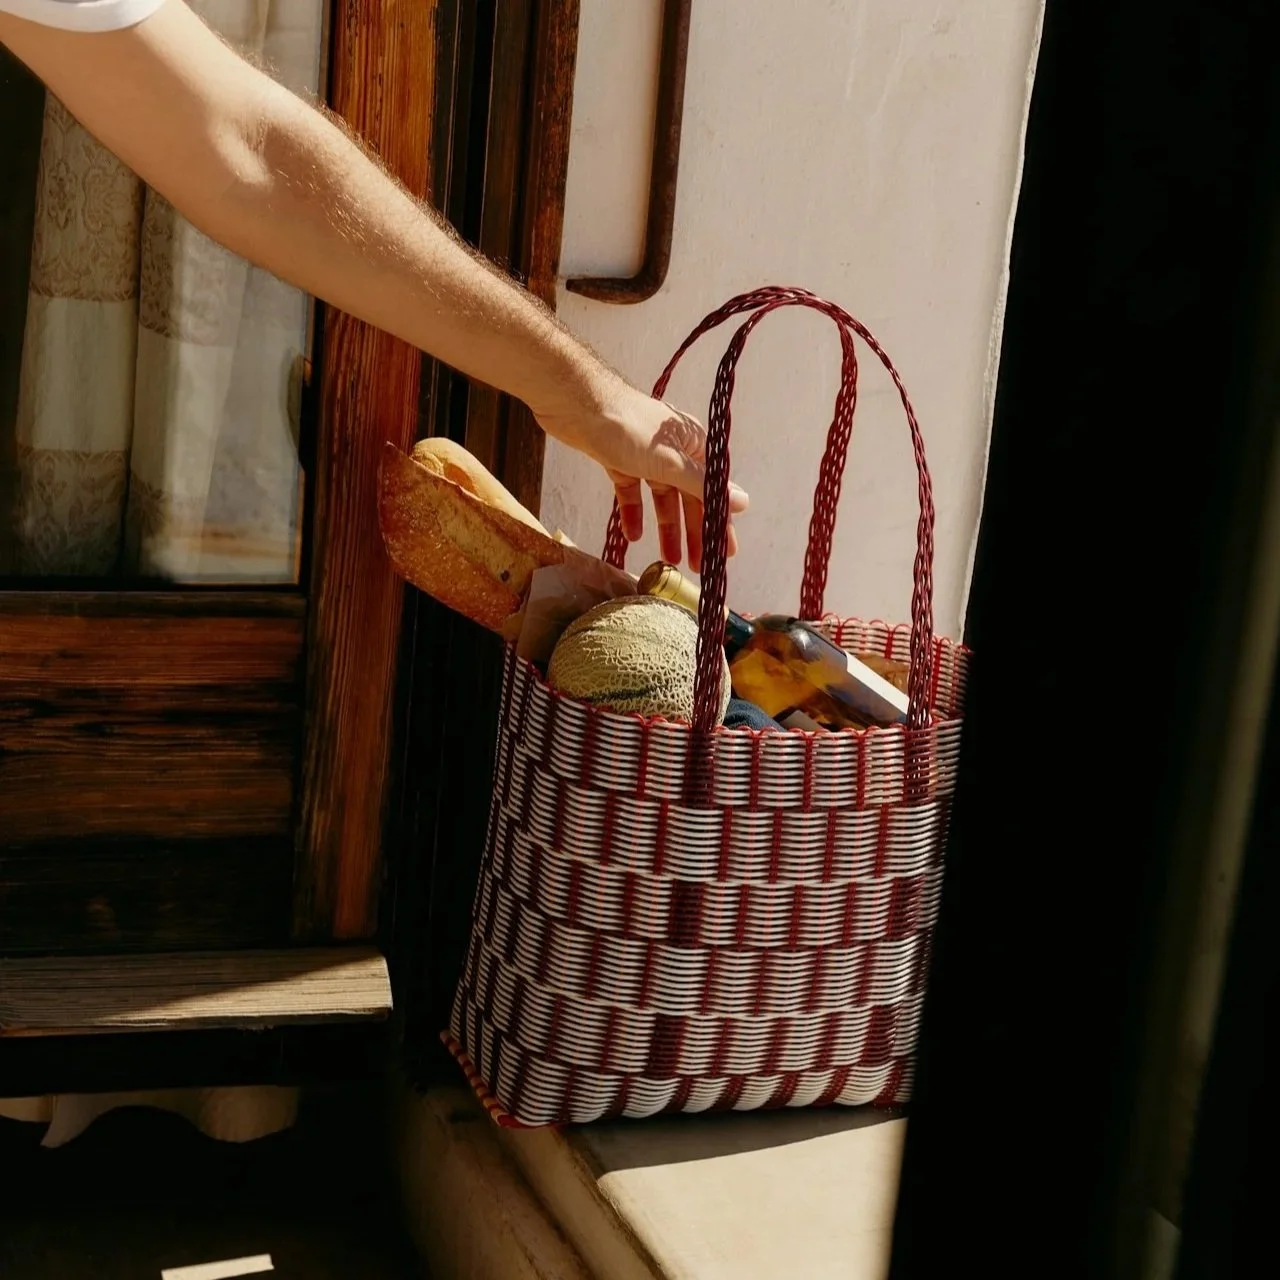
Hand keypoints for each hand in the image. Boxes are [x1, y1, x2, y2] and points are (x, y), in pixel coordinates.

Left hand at [535, 378, 748, 572]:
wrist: (576, 404)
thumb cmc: (627, 426)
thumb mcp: (670, 462)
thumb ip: (702, 485)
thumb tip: (742, 502)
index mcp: (694, 445)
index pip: (713, 490)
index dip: (718, 522)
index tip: (723, 552)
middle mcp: (674, 451)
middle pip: (689, 498)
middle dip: (694, 532)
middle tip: (698, 566)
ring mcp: (646, 457)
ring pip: (663, 498)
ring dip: (667, 528)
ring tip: (669, 560)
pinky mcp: (619, 460)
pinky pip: (632, 493)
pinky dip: (634, 513)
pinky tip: (633, 536)